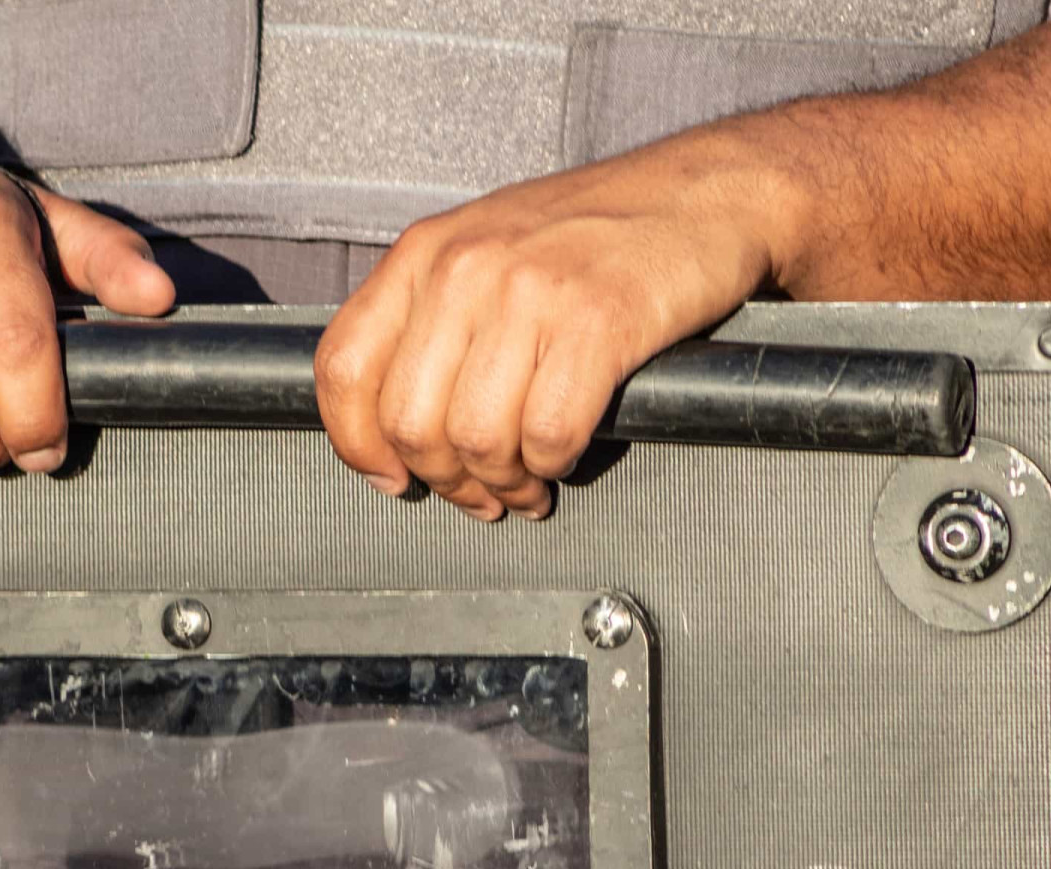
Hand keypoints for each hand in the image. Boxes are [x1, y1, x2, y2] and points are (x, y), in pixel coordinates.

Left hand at [314, 128, 776, 519]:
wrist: (705, 193)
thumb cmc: (599, 231)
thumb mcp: (487, 249)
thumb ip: (430, 320)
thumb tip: (392, 425)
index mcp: (425, 253)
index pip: (345, 367)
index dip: (358, 444)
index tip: (391, 478)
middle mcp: (465, 267)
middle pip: (410, 422)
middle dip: (445, 480)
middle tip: (480, 492)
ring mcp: (530, 291)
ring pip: (477, 438)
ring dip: (504, 483)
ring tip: (528, 483)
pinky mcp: (598, 321)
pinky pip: (549, 434)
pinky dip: (554, 465)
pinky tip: (566, 456)